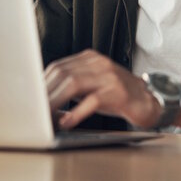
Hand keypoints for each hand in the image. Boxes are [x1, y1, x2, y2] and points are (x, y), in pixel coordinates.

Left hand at [44, 49, 160, 129]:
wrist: (149, 101)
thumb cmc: (117, 96)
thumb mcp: (92, 86)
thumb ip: (71, 87)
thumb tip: (43, 100)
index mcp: (89, 58)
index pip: (58, 67)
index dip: (42, 84)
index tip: (30, 99)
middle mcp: (98, 63)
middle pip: (62, 73)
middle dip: (45, 94)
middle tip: (34, 112)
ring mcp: (108, 76)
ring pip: (73, 83)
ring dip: (56, 102)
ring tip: (45, 117)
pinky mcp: (118, 92)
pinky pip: (92, 100)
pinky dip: (76, 112)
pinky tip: (67, 122)